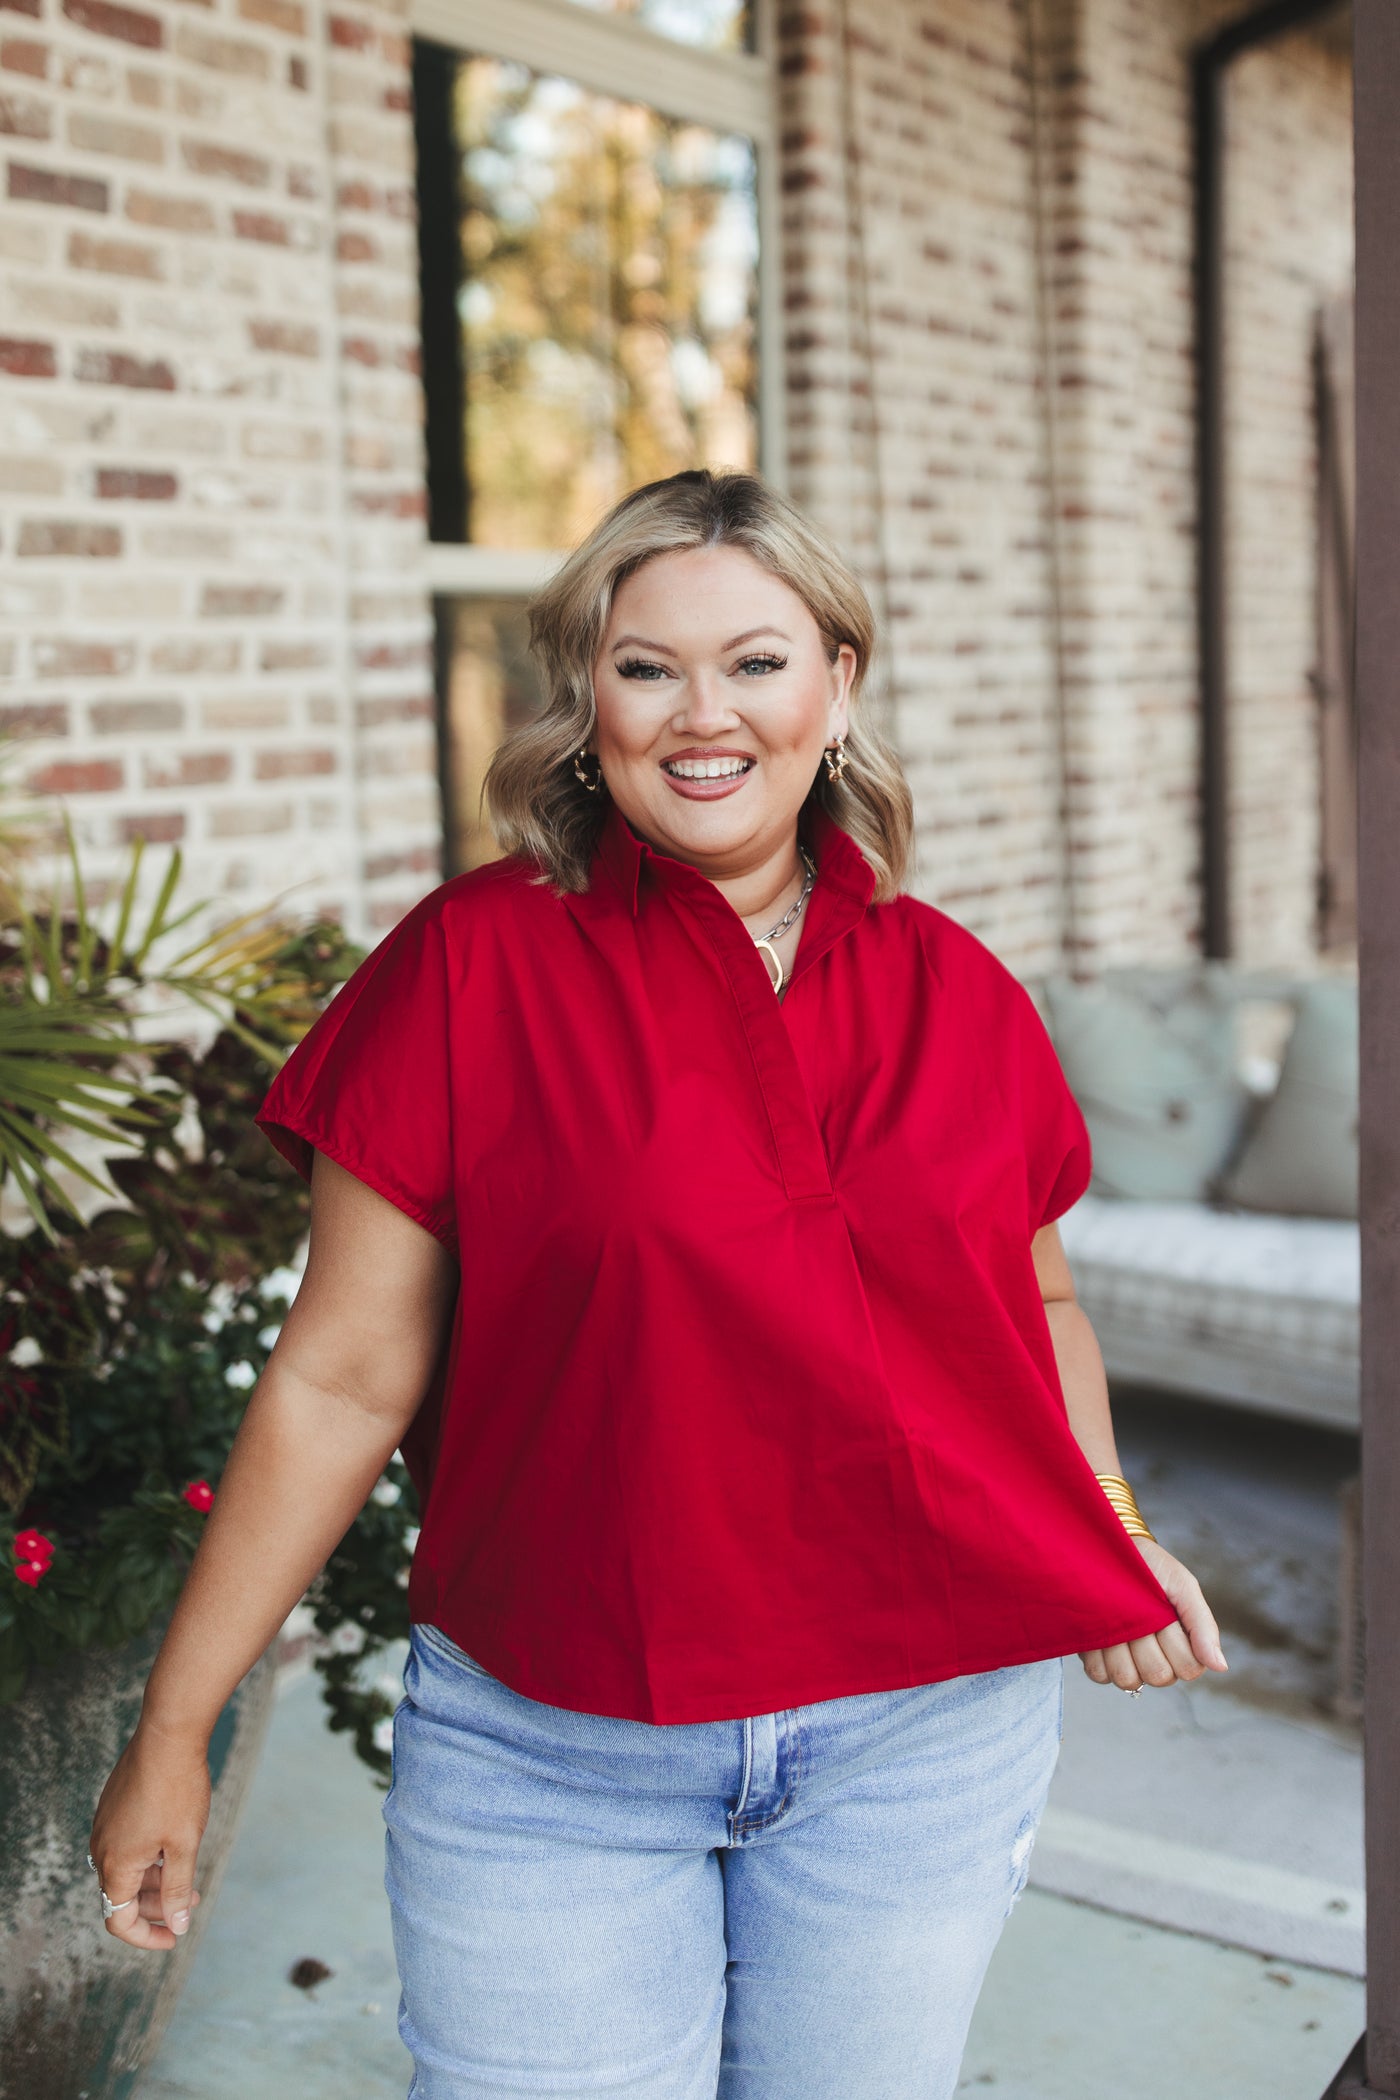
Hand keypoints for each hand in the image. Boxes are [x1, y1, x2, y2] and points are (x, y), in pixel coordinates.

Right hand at [87, 1717, 210, 1951]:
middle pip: (122, 1896)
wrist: (168, 1735)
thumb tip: (178, 1925)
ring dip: (154, 1881)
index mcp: (116, 1864)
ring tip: (189, 1878)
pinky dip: (148, 1857)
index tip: (173, 1937)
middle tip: (191, 1904)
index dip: (146, 1936)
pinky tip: (173, 1847)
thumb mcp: (184, 1845)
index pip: (119, 1920)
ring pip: (125, 1869)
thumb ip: (178, 1889)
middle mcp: (102, 1848)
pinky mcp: (113, 1807)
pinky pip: (126, 1845)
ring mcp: (105, 1825)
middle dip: (157, 1907)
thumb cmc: (178, 1789)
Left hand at [1079, 1537, 1228, 1692]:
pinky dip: (1098, 1652)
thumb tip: (1221, 1666)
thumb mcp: (1183, 1587)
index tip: (1165, 1614)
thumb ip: (1202, 1625)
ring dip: (1121, 1648)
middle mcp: (1155, 1660)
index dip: (1176, 1643)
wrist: (1110, 1549)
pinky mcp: (1098, 1661)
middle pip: (1158, 1677)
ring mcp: (1126, 1663)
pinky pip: (1099, 1674)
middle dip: (1147, 1643)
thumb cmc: (1153, 1567)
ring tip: (1119, 1620)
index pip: (1189, 1669)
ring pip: (1128, 1680)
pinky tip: (1101, 1628)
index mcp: (1182, 1647)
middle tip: (1140, 1613)